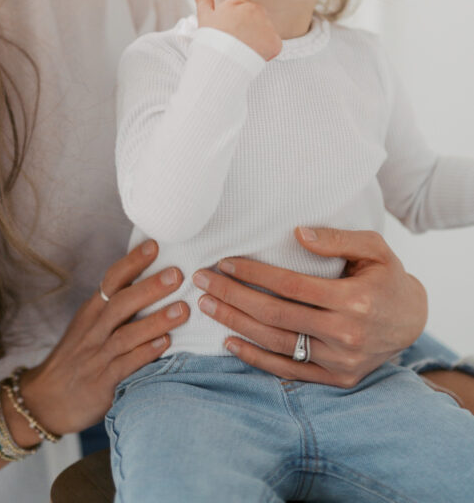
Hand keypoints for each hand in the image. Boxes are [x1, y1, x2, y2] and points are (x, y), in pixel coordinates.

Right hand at [19, 240, 188, 433]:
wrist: (47, 399)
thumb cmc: (77, 357)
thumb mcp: (89, 326)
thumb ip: (114, 306)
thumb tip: (150, 280)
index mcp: (92, 311)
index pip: (112, 280)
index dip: (132, 262)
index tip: (155, 245)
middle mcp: (94, 329)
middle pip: (121, 303)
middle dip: (150, 287)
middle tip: (177, 274)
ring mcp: (98, 356)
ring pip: (127, 334)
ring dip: (156, 321)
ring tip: (183, 309)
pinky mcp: (102, 382)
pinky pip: (126, 365)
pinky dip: (146, 353)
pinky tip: (166, 344)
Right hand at [192, 0, 281, 60]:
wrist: (222, 63)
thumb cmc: (211, 41)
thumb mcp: (205, 19)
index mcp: (238, 3)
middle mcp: (255, 10)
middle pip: (256, 14)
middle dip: (248, 25)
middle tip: (235, 38)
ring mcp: (266, 26)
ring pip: (264, 29)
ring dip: (256, 38)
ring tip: (242, 47)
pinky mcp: (275, 42)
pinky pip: (271, 44)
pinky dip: (264, 50)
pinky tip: (252, 54)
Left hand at [193, 226, 427, 386]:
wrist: (411, 319)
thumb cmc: (386, 275)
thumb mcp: (373, 247)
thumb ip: (336, 239)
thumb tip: (297, 233)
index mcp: (354, 300)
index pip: (291, 285)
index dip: (254, 273)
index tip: (224, 261)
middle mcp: (346, 334)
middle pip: (276, 314)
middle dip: (233, 295)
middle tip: (201, 280)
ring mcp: (340, 361)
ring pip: (276, 343)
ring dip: (236, 324)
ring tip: (207, 305)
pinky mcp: (336, 379)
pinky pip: (288, 370)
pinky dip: (255, 358)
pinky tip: (229, 341)